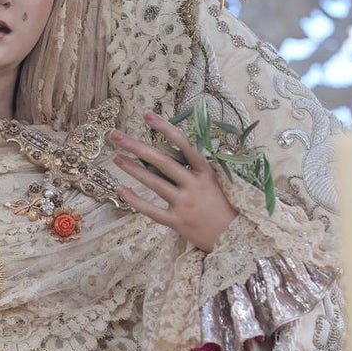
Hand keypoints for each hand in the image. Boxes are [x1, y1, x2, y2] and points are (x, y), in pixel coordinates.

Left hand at [110, 110, 237, 251]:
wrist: (236, 236)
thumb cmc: (225, 205)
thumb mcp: (217, 180)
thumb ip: (197, 166)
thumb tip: (177, 146)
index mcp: (205, 171)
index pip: (183, 144)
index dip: (164, 128)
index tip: (147, 115)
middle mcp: (194, 185)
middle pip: (161, 161)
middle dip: (136, 146)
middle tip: (115, 135)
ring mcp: (184, 203)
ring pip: (154, 183)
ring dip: (132, 169)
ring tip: (115, 157)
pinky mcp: (177, 222)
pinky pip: (151, 210)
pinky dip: (135, 200)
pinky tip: (120, 189)